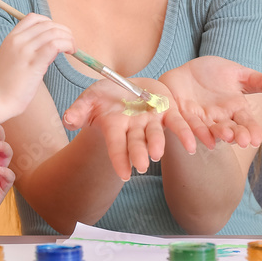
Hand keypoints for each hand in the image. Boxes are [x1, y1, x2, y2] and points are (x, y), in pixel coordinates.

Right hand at [0, 14, 74, 116]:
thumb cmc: (7, 84)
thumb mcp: (14, 59)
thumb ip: (31, 49)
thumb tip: (54, 44)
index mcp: (11, 38)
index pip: (33, 18)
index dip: (50, 22)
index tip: (57, 34)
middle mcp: (17, 40)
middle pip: (47, 24)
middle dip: (63, 30)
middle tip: (70, 42)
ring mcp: (24, 51)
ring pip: (53, 33)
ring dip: (68, 38)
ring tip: (72, 48)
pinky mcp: (33, 63)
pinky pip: (55, 45)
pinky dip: (67, 44)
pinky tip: (70, 52)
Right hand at [62, 78, 195, 179]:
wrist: (127, 87)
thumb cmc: (106, 95)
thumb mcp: (90, 97)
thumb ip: (79, 109)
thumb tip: (68, 120)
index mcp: (115, 126)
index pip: (116, 145)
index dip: (119, 159)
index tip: (124, 174)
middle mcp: (134, 128)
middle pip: (136, 143)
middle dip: (138, 153)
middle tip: (142, 166)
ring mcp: (152, 122)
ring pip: (156, 134)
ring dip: (157, 143)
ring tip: (158, 153)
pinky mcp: (167, 112)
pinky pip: (178, 124)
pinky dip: (186, 134)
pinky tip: (193, 145)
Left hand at [159, 55, 261, 149]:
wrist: (186, 71)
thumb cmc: (214, 73)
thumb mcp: (239, 74)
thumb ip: (261, 80)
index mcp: (235, 109)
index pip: (246, 122)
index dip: (251, 131)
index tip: (256, 139)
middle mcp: (219, 118)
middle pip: (230, 129)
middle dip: (236, 135)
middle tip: (242, 140)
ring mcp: (201, 118)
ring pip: (209, 129)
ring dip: (216, 135)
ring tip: (224, 137)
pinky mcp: (181, 115)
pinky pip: (186, 125)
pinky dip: (191, 133)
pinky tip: (196, 141)